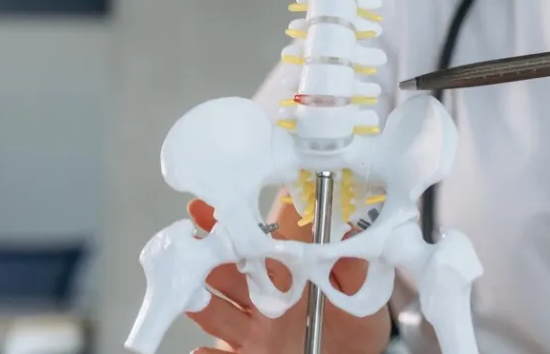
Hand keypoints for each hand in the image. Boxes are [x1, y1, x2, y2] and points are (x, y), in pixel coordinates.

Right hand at [185, 199, 390, 353]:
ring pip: (218, 314)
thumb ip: (350, 267)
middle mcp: (263, 301)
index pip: (256, 247)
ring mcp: (253, 332)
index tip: (211, 210)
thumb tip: (345, 232)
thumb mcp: (359, 295)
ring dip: (201, 304)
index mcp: (287, 277)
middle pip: (227, 277)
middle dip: (208, 260)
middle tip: (190, 245)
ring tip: (190, 295)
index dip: (234, 228)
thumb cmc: (355, 325)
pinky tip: (200, 350)